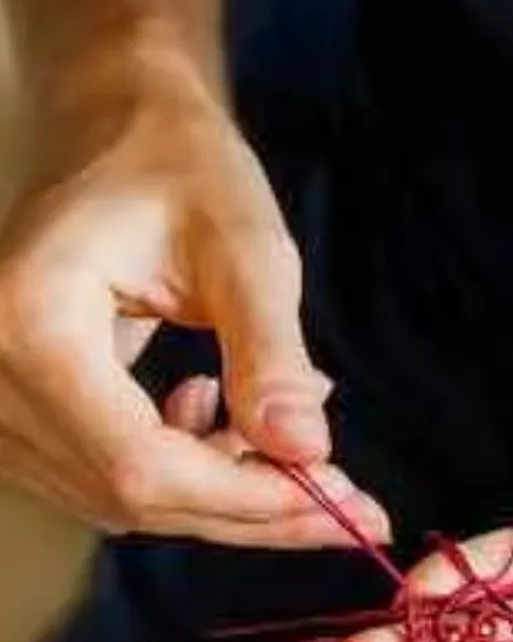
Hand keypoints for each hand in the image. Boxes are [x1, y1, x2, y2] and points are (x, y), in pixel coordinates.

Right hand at [0, 58, 387, 542]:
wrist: (117, 132)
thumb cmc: (180, 168)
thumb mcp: (245, 250)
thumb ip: (272, 353)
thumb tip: (307, 451)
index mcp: (29, 320)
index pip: (139, 465)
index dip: (247, 500)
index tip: (341, 502)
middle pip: (133, 495)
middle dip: (252, 509)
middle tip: (349, 504)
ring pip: (125, 501)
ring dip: (227, 496)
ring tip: (297, 449)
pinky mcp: (20, 411)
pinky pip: (108, 479)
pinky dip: (187, 475)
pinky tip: (221, 420)